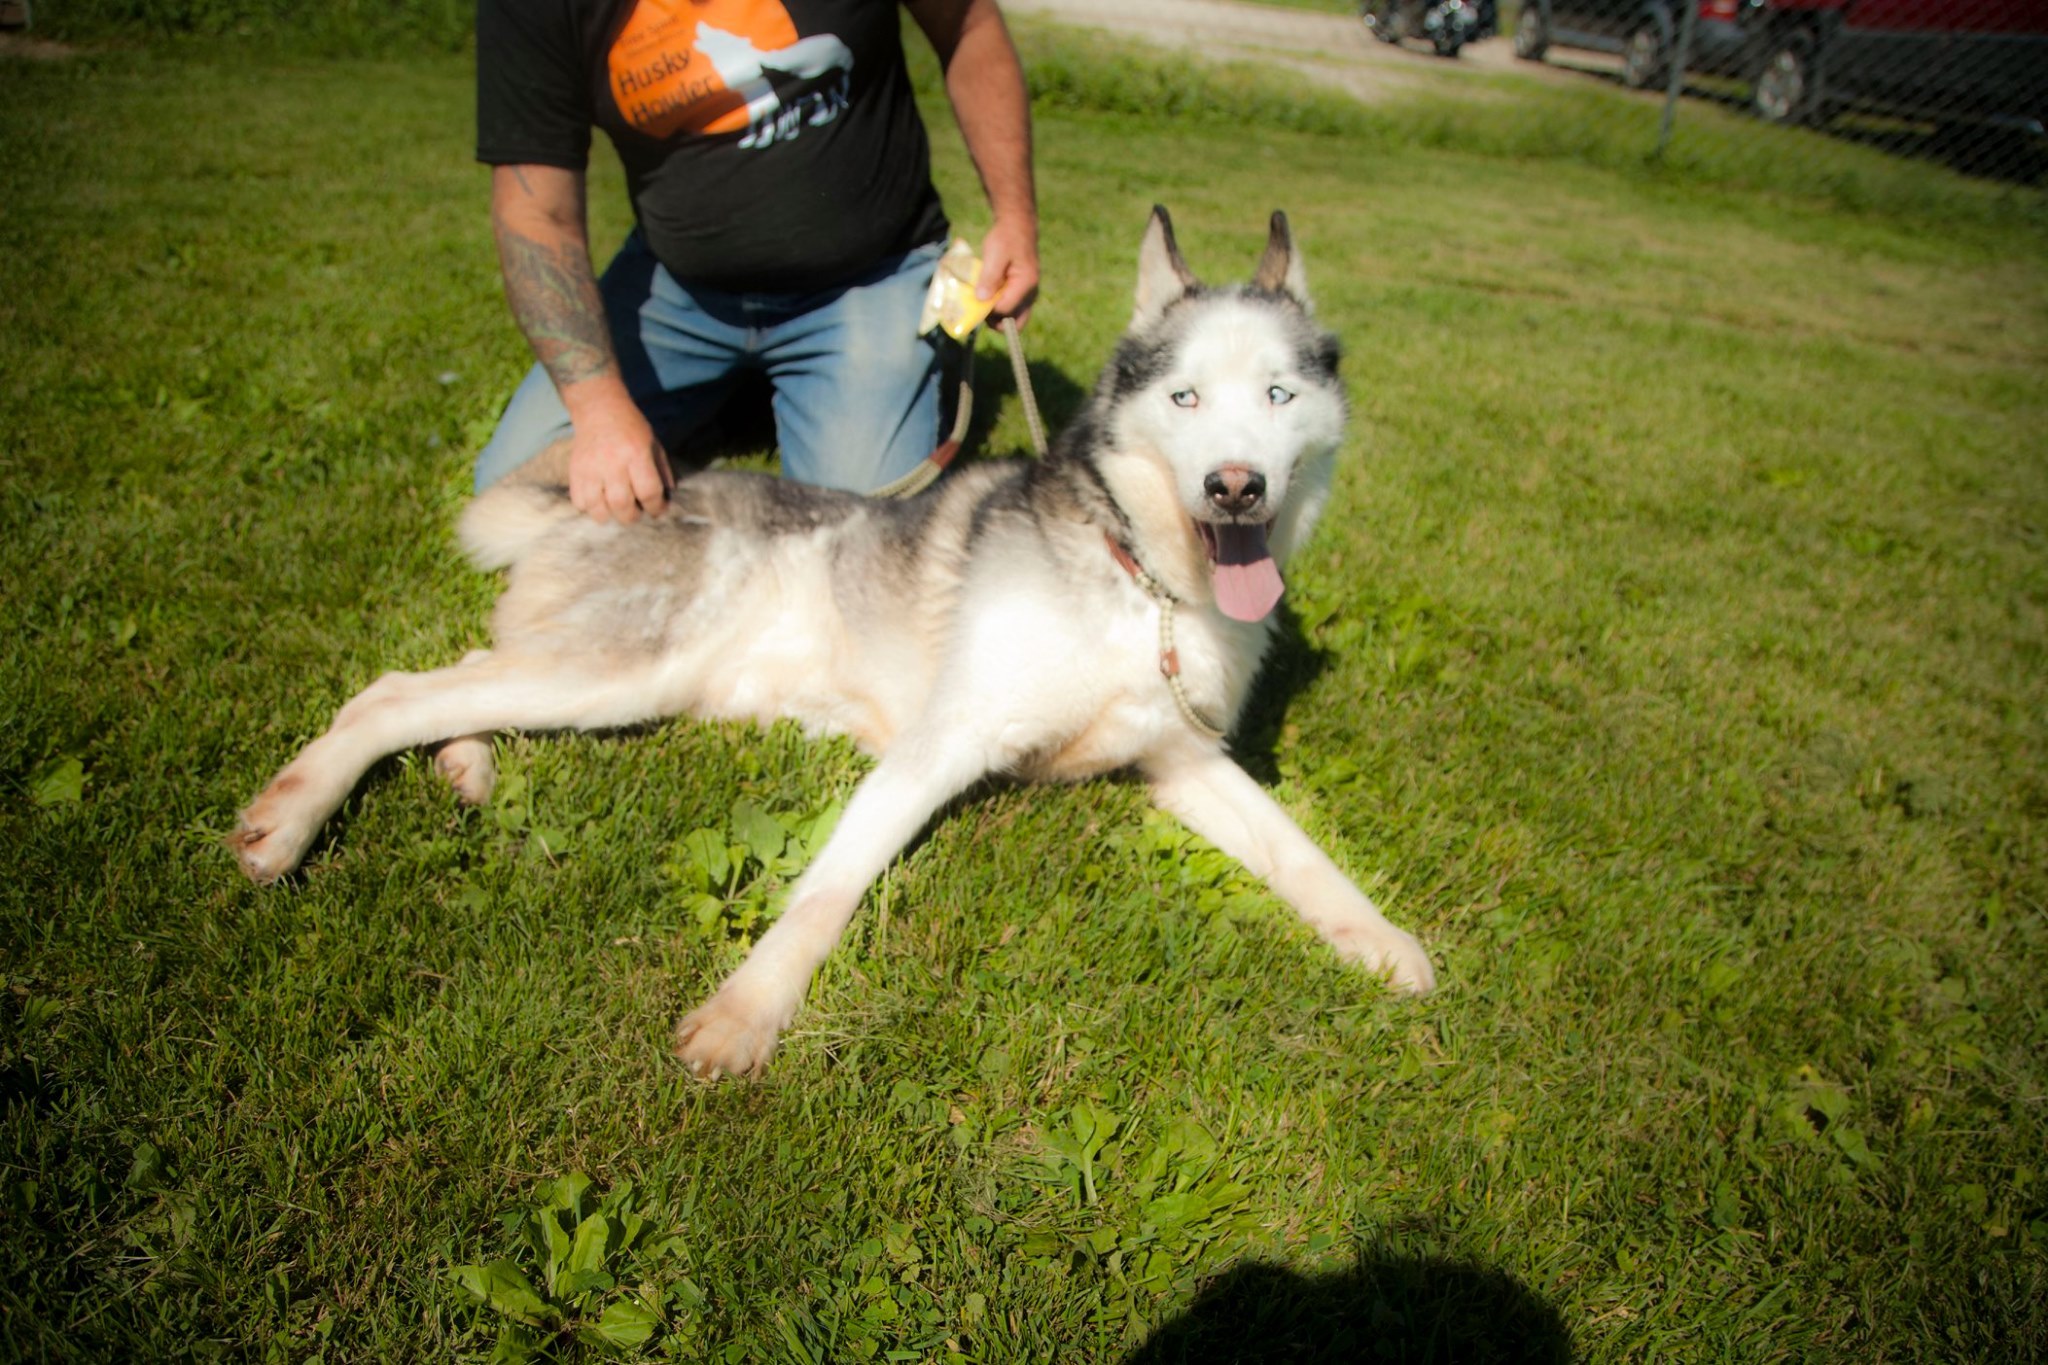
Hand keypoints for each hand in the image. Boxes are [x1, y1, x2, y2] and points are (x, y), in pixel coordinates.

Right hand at [566, 403, 672, 523]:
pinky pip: (579, 501)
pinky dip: (589, 508)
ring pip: (597, 508)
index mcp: (636, 454)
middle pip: (622, 505)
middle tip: (636, 513)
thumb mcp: (653, 443)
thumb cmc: (630, 427)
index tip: (658, 510)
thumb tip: (668, 497)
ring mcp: (590, 468)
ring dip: (609, 516)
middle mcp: (612, 463)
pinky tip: (598, 501)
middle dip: (632, 517)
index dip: (656, 507)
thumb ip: (662, 470)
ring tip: (615, 510)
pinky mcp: (574, 471)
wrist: (598, 407)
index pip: (649, 492)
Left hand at [977, 216, 1039, 326]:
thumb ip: (989, 277)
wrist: (1017, 226)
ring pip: (1015, 317)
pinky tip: (990, 295)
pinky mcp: (1024, 291)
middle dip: (997, 322)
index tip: (975, 301)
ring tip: (984, 301)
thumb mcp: (995, 254)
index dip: (988, 310)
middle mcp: (1031, 293)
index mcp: (1026, 284)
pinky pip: (1014, 308)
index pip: (1005, 310)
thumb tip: (981, 299)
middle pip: (1016, 322)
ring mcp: (1029, 294)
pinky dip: (1001, 307)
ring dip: (998, 315)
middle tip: (981, 312)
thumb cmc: (1006, 238)